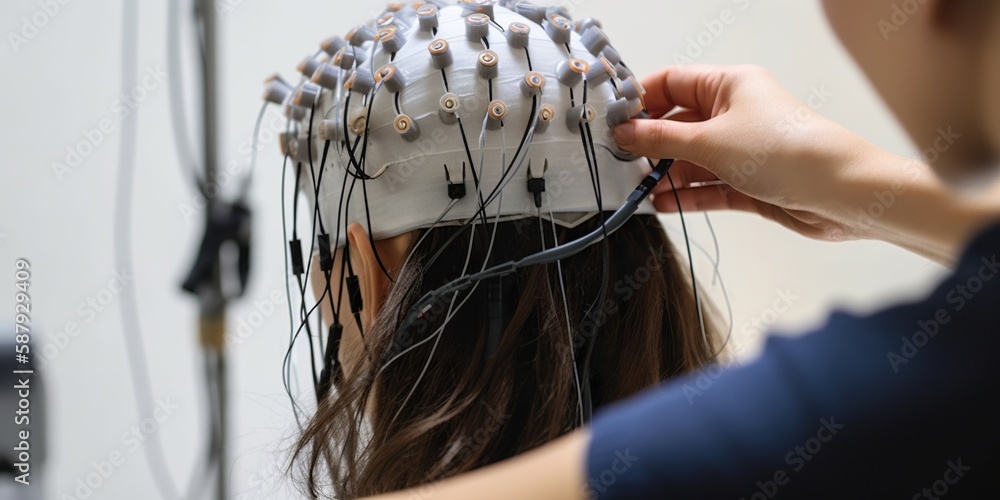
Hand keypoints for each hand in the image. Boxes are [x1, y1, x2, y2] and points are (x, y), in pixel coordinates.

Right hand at [614, 64, 885, 242]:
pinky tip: (663, 203)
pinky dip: (686, 195)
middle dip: (651, 144)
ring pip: (691, 159)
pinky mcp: (749, 183)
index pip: (673, 83)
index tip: (614, 121)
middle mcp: (736, 114)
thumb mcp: (710, 141)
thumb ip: (662, 139)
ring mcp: (742, 150)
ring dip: (666, 174)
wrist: (839, 194)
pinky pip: (707, 186)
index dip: (642, 100)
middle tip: (622, 161)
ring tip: (638, 189)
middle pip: (679, 124)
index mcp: (730, 85)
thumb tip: (626, 132)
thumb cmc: (788, 152)